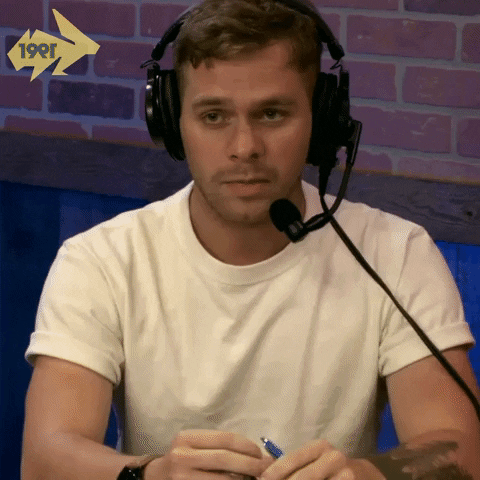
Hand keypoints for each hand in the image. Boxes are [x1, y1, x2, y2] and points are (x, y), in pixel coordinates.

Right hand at [146, 429, 273, 479]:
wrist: (154, 478)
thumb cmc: (181, 459)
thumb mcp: (194, 446)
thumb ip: (217, 447)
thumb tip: (255, 454)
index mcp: (187, 439)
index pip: (225, 439)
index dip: (248, 446)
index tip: (261, 453)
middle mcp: (182, 457)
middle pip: (225, 459)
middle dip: (251, 464)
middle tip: (267, 468)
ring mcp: (183, 478)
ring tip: (257, 479)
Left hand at [259, 439, 368, 479]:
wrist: (365, 475)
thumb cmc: (330, 467)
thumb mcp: (314, 460)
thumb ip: (293, 467)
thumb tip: (263, 476)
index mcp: (320, 447)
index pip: (293, 460)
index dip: (275, 472)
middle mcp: (334, 458)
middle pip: (303, 477)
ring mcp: (345, 475)